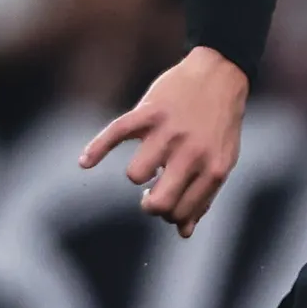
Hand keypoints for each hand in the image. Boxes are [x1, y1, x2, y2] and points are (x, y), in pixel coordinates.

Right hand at [81, 46, 248, 237]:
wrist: (220, 75)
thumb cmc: (219, 125)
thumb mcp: (221, 162)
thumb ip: (203, 196)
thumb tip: (183, 232)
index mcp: (213, 170)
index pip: (180, 212)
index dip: (167, 213)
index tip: (165, 196)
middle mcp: (192, 154)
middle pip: (158, 204)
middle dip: (148, 205)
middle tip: (150, 191)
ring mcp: (169, 132)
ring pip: (135, 174)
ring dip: (136, 174)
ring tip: (148, 162)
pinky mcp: (149, 112)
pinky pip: (115, 134)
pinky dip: (96, 149)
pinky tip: (85, 162)